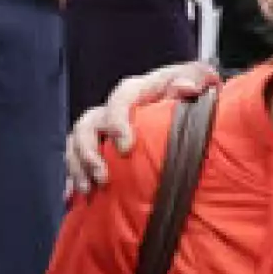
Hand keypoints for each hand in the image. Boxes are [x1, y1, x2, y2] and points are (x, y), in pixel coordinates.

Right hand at [66, 60, 221, 195]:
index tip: (125, 148)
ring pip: (77, 143)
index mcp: (138, 90)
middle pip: (88, 124)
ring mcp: (105, 127)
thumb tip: (186, 87)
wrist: (188, 100)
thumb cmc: (193, 88)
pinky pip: (78, 158)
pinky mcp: (101, 144)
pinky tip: (74, 196)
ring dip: (78, 167)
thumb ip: (195, 77)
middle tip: (103, 178)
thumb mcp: (199, 78)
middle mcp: (115, 108)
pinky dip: (74, 176)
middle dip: (89, 152)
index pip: (120, 99)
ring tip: (88, 192)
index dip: (117, 122)